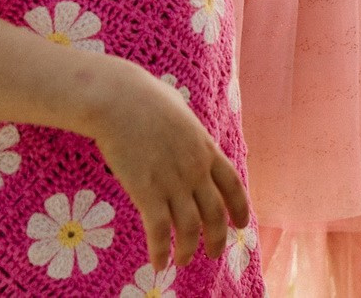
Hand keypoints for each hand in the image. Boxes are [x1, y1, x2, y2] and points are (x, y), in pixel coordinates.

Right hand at [90, 68, 251, 271]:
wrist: (117, 99)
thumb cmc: (144, 97)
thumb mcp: (179, 109)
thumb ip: (187, 128)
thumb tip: (186, 127)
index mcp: (206, 147)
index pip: (233, 185)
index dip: (241, 208)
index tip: (243, 225)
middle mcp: (194, 169)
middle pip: (215, 213)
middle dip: (217, 238)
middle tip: (215, 253)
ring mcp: (172, 182)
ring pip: (189, 227)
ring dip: (188, 250)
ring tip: (183, 262)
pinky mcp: (146, 192)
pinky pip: (158, 230)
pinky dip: (160, 251)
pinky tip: (158, 264)